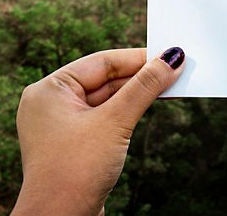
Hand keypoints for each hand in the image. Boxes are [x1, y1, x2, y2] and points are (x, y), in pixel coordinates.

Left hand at [11, 47, 184, 215]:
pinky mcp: (76, 142)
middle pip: (106, 78)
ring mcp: (63, 124)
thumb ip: (145, 87)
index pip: (102, 62)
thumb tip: (172, 58)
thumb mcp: (115, 121)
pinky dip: (129, 111)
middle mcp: (52, 103)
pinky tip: (150, 106)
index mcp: (49, 90)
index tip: (170, 55)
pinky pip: (106, 116)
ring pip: (109, 98)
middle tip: (177, 70)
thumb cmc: (75, 171)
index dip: (139, 58)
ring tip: (170, 86)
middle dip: (141, 76)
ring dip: (138, 94)